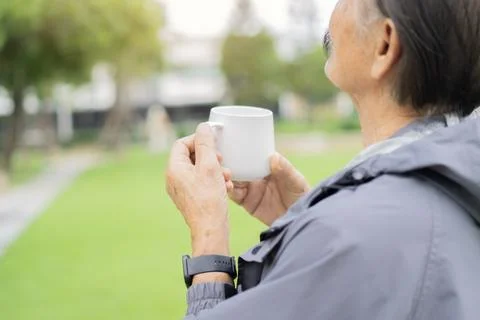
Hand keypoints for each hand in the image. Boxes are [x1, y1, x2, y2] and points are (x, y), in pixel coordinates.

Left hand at [166, 123, 232, 257]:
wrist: (211, 229)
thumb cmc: (209, 198)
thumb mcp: (210, 166)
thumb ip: (206, 144)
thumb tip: (203, 127)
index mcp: (174, 169)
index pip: (182, 144)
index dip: (198, 139)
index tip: (214, 141)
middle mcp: (174, 179)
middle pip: (191, 156)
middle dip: (210, 156)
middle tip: (221, 159)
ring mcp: (181, 190)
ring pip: (199, 170)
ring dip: (215, 169)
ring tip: (227, 175)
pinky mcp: (191, 198)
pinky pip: (201, 182)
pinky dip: (214, 181)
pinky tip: (226, 186)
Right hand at [229, 153, 309, 225]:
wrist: (299, 220)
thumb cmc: (301, 195)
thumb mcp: (296, 181)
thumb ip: (285, 170)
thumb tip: (273, 157)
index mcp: (265, 165)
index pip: (248, 154)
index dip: (237, 149)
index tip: (228, 145)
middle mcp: (255, 175)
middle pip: (236, 166)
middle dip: (226, 162)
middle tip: (221, 161)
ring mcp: (250, 188)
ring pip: (232, 179)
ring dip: (224, 175)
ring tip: (225, 175)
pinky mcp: (247, 202)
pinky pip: (233, 195)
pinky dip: (227, 190)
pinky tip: (227, 187)